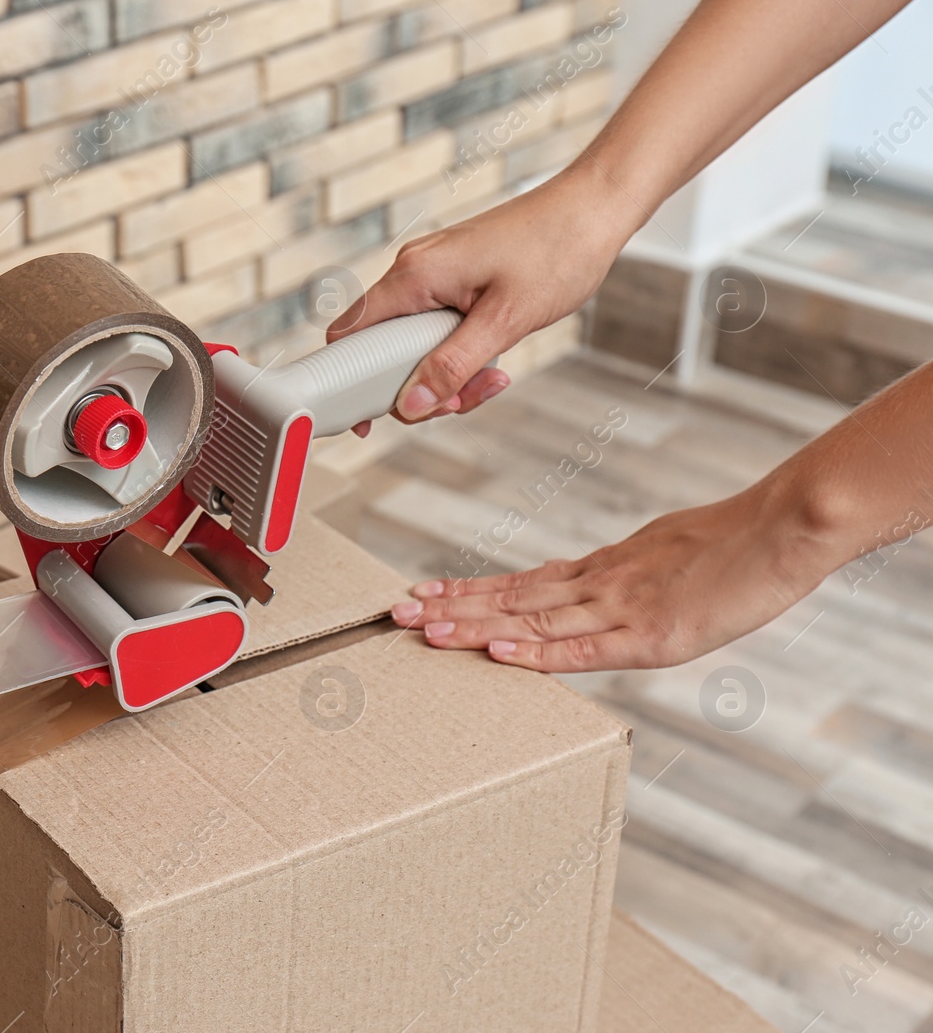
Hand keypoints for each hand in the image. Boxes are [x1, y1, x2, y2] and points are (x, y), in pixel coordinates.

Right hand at [327, 163, 640, 428]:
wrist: (594, 208)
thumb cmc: (556, 251)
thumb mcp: (505, 321)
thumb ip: (453, 365)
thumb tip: (412, 404)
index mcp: (413, 275)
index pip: (350, 335)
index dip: (350, 383)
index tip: (373, 420)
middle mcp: (413, 271)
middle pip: (382, 349)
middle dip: (418, 386)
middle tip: (462, 400)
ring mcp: (433, 273)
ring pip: (414, 344)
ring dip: (446, 373)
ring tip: (493, 379)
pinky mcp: (453, 278)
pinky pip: (437, 329)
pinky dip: (459, 353)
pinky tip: (496, 360)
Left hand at [389, 488, 829, 671]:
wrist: (782, 528)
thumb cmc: (730, 544)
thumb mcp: (659, 556)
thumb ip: (618, 577)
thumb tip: (582, 592)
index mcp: (601, 570)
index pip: (521, 584)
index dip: (470, 591)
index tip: (424, 595)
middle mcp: (599, 586)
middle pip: (512, 599)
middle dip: (452, 608)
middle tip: (397, 612)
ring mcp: (622, 609)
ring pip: (533, 620)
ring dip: (474, 627)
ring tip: (424, 630)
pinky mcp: (652, 635)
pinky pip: (584, 648)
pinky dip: (538, 651)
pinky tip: (498, 651)